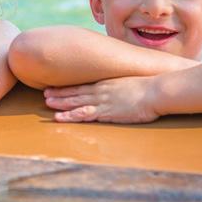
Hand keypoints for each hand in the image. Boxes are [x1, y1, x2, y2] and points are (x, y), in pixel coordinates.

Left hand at [43, 76, 160, 122]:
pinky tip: (59, 117)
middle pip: (75, 92)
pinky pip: (83, 114)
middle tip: (45, 93)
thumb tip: (122, 87)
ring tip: (47, 102)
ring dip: (60, 102)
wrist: (156, 91)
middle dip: (60, 93)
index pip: (83, 84)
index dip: (69, 86)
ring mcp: (101, 101)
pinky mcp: (106, 112)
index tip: (58, 85)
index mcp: (106, 83)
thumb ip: (123, 85)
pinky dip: (69, 116)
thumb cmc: (149, 88)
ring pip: (75, 102)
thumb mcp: (132, 83)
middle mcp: (100, 91)